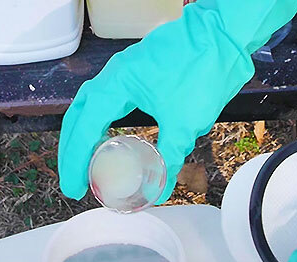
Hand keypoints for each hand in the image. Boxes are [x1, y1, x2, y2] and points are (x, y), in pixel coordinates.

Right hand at [58, 0, 296, 202]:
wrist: (224, 36)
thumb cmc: (204, 73)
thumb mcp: (185, 123)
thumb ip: (169, 158)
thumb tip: (159, 191)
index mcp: (117, 84)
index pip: (85, 128)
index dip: (76, 162)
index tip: (75, 188)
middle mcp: (113, 75)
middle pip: (79, 116)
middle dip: (72, 150)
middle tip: (73, 180)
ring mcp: (124, 71)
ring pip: (90, 105)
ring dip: (83, 135)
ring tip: (84, 163)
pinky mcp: (137, 72)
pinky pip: (106, 99)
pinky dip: (99, 121)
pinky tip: (106, 137)